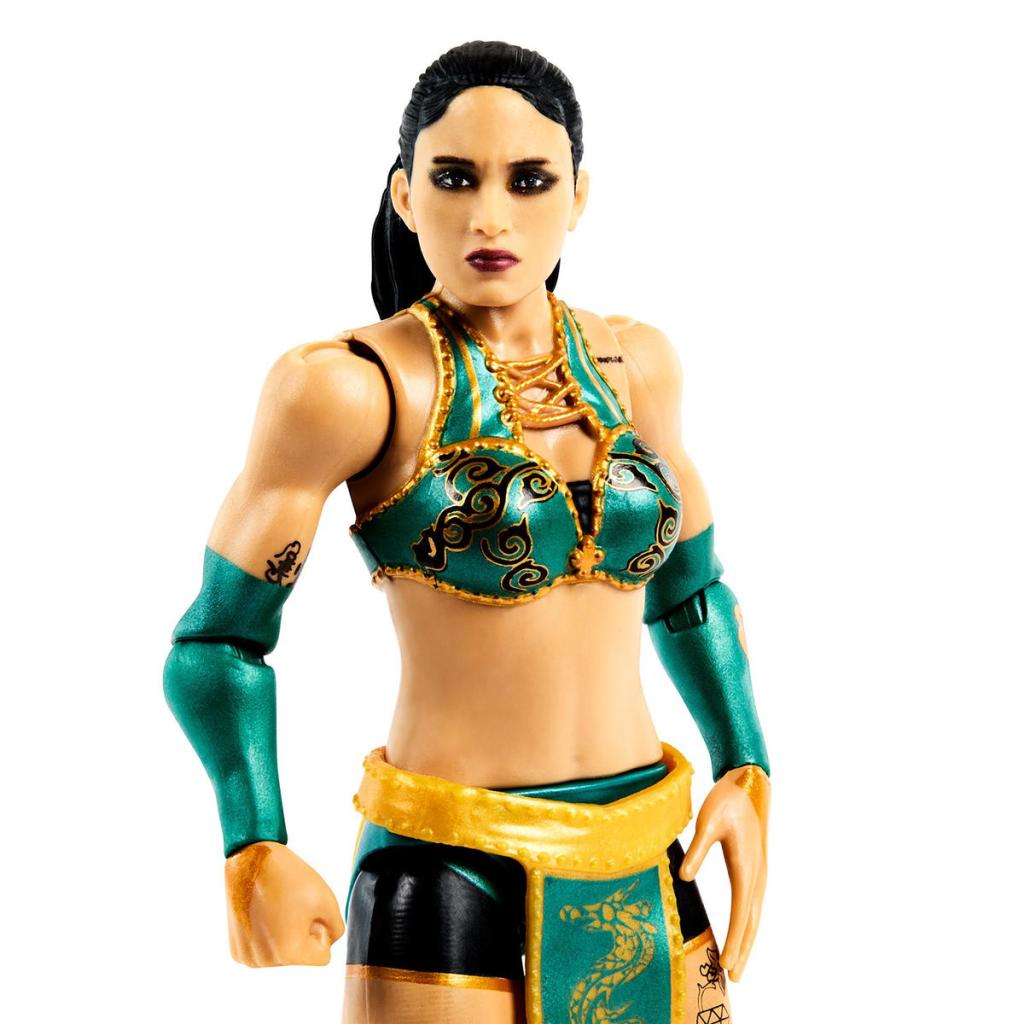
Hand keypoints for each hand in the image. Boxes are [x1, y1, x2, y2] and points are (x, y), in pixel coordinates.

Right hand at [224, 841, 344, 966]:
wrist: (253, 859)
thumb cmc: (291, 878)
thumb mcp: (328, 901)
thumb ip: (336, 930)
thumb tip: (325, 943)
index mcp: (288, 953)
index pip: (322, 956)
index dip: (322, 929)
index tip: (308, 910)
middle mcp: (264, 961)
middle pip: (300, 956)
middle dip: (302, 933)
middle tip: (291, 905)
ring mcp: (247, 957)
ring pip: (282, 954)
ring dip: (285, 935)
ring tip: (276, 907)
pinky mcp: (236, 950)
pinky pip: (264, 951)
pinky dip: (268, 936)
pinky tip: (263, 913)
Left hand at [679, 765, 768, 982]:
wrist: (749, 784)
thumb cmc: (727, 800)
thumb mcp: (708, 820)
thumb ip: (697, 850)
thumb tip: (683, 876)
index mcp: (746, 867)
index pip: (740, 913)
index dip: (734, 940)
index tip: (727, 964)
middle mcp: (757, 875)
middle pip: (751, 922)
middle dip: (742, 950)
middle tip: (734, 978)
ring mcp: (759, 873)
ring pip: (754, 916)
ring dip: (746, 940)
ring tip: (737, 965)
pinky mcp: (755, 869)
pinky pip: (752, 905)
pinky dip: (747, 925)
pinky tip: (741, 932)